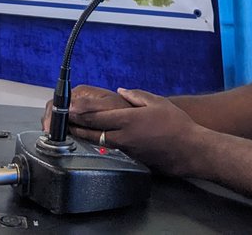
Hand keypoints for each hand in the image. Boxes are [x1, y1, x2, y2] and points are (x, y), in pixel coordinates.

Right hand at [40, 84, 130, 131]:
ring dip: (56, 127)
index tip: (50, 128)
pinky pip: (67, 125)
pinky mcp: (82, 120)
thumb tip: (69, 108)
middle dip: (51, 121)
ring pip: (60, 118)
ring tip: (55, 138)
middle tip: (50, 136)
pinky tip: (64, 137)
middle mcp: (79, 100)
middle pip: (56, 109)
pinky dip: (63, 131)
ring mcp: (79, 110)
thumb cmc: (124, 111)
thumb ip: (88, 107)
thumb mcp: (107, 108)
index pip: (58, 100)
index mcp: (81, 93)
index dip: (52, 114)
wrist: (135, 119)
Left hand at [69, 88, 200, 175]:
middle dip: (75, 126)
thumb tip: (121, 91)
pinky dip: (99, 146)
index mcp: (128, 120)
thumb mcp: (157, 102)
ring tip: (71, 131)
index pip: (96, 116)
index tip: (67, 108)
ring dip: (84, 137)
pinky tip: (93, 143)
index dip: (79, 112)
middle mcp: (124, 137)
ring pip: (98, 143)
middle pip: (92, 132)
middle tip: (61, 121)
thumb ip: (135, 95)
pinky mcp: (131, 160)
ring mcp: (126, 151)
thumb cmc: (177, 125)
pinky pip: (110, 152)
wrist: (190, 150)